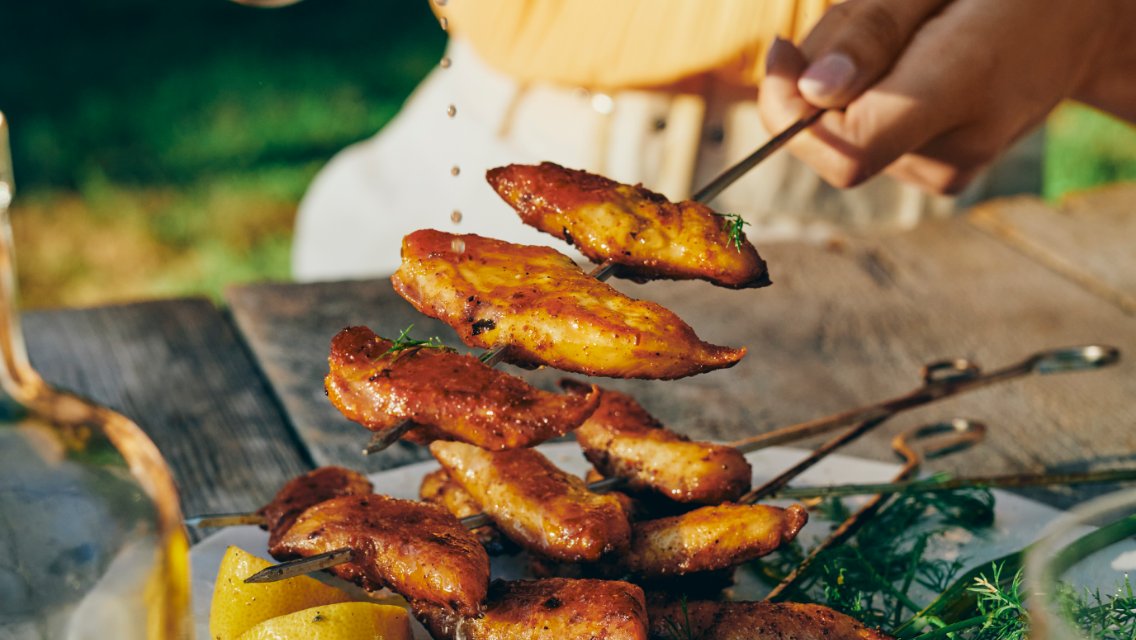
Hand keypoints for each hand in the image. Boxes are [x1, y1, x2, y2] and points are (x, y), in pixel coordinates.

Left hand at [758, 0, 1131, 194]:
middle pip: (835, 142)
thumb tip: (811, 92)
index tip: (781, 50)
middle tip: (866, 19)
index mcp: (965, 85)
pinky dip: (870, 105)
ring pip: (848, 141)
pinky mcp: (944, 175)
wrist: (1080, 19)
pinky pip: (871, 144)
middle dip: (817, 82)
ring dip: (848, 88)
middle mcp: (960, 146)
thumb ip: (871, 32)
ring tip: (909, 39)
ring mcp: (954, 169)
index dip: (790, 109)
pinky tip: (915, 69)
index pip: (849, 148)